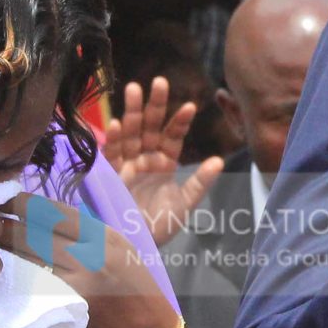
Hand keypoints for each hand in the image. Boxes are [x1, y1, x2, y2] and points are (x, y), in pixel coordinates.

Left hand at [3, 195, 184, 327]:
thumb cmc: (134, 285)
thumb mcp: (119, 247)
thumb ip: (87, 231)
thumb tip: (44, 214)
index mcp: (104, 236)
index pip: (55, 212)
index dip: (23, 203)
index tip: (3, 199)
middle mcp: (91, 256)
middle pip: (35, 235)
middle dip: (4, 226)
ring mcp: (77, 284)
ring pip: (28, 260)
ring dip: (2, 250)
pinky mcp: (66, 308)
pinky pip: (32, 287)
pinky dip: (14, 276)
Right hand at [104, 77, 223, 242]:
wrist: (133, 246)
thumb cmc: (158, 226)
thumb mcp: (183, 205)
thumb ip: (199, 182)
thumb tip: (219, 160)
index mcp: (164, 163)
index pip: (173, 136)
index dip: (180, 121)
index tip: (191, 106)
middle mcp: (145, 159)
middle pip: (150, 127)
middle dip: (154, 105)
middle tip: (160, 81)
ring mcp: (126, 164)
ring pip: (130, 133)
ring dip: (132, 112)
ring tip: (135, 88)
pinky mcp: (108, 175)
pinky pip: (111, 153)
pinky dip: (114, 139)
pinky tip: (117, 123)